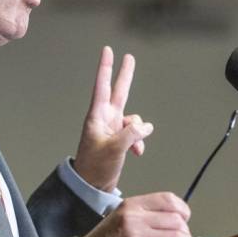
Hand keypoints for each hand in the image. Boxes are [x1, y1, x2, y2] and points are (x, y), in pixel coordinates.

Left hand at [73, 46, 152, 191]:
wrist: (92, 186)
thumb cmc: (95, 167)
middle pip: (119, 92)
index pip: (102, 86)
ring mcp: (112, 128)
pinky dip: (139, 141)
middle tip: (129, 57)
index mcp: (97, 116)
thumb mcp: (114, 149)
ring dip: (139, 131)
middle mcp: (105, 119)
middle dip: (125, 75)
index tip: (107, 50)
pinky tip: (137, 153)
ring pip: (133, 119)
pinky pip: (136, 133)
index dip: (105, 67)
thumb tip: (145, 126)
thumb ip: (131, 134)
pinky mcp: (119, 139)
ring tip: (135, 147)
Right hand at [78, 192, 211, 236]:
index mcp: (131, 204)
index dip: (182, 211)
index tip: (184, 220)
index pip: (168, 200)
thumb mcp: (121, 216)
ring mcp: (136, 236)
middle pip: (176, 221)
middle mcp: (134, 217)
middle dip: (185, 233)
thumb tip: (179, 221)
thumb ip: (145, 214)